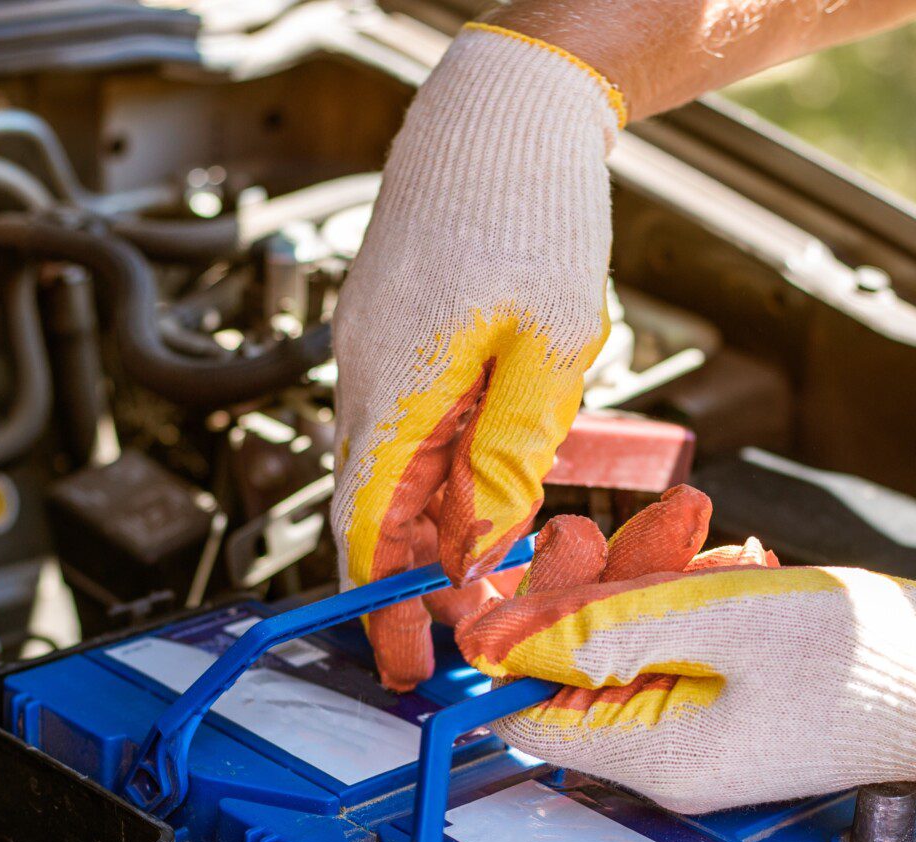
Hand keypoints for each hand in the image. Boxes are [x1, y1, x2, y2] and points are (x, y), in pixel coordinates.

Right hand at [331, 23, 624, 689]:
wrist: (506, 106)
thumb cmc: (535, 206)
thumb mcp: (551, 350)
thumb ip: (512, 454)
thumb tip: (481, 543)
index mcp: (395, 387)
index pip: (370, 526)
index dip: (386, 604)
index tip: (408, 661)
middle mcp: (364, 375)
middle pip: (373, 507)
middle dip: (410, 581)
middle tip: (455, 638)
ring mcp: (371, 351)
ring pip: (390, 469)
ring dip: (430, 528)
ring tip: (484, 576)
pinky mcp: (392, 332)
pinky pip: (404, 425)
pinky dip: (436, 473)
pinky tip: (482, 491)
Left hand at [455, 487, 915, 813]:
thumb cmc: (872, 661)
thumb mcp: (721, 618)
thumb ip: (603, 628)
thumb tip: (503, 636)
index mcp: (654, 754)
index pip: (527, 710)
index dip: (504, 639)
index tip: (496, 573)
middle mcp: (669, 757)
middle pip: (578, 668)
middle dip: (588, 585)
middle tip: (606, 526)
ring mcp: (706, 733)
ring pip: (635, 643)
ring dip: (652, 577)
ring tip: (697, 528)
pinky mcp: (739, 704)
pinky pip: (686, 645)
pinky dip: (697, 595)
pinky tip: (736, 561)